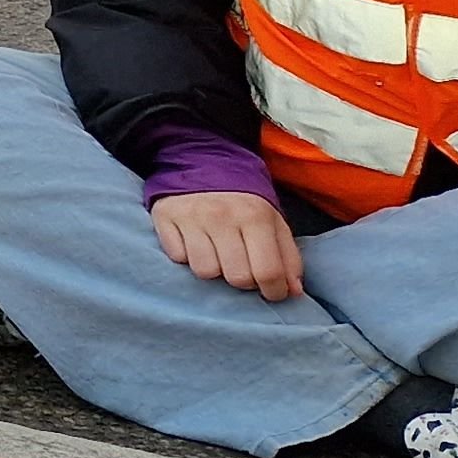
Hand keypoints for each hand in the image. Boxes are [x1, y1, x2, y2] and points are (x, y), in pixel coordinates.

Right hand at [152, 190, 302, 301]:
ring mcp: (191, 218)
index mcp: (255, 217)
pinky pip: (177, 257)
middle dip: (243, 280)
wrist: (203, 164)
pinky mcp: (165, 218)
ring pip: (204, 272)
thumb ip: (288, 258)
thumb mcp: (274, 223)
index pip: (267, 271)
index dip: (273, 291)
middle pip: (236, 277)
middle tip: (242, 267)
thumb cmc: (244, 203)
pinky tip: (194, 243)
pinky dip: (186, 256)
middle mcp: (222, 216)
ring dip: (213, 269)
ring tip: (217, 255)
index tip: (272, 292)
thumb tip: (293, 291)